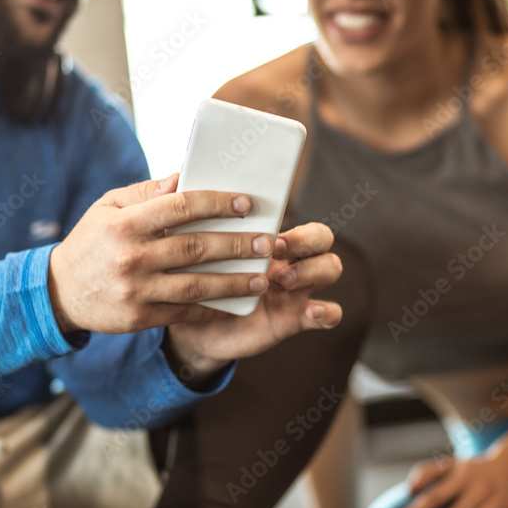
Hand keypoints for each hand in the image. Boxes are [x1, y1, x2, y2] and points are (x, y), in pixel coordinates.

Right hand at [48, 173, 332, 335]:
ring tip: (263, 277)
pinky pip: (184, 313)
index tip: (246, 203)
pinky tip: (234, 302)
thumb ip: (147, 193)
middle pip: (196, 248)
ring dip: (234, 282)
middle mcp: (130, 256)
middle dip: (238, 244)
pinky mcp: (138, 317)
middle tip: (268, 241)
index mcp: (124, 223)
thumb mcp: (108, 208)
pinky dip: (211, 308)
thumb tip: (187, 176)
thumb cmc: (91, 242)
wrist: (59, 292)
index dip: (217, 203)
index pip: (180, 207)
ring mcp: (135, 290)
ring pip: (196, 285)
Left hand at [164, 221, 342, 375]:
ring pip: (331, 268)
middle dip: (305, 240)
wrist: (190, 330)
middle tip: (273, 250)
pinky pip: (330, 314)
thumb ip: (188, 215)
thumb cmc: (193, 281)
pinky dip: (327, 312)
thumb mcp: (191, 252)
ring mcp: (295, 290)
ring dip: (312, 270)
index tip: (267, 234)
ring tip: (281, 281)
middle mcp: (288, 260)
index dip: (290, 225)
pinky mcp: (294, 319)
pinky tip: (311, 312)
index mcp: (268, 240)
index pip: (294, 217)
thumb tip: (176, 177)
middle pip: (322, 238)